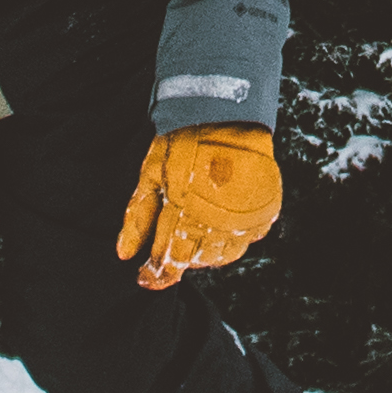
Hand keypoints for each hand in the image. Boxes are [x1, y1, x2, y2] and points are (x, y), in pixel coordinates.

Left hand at [114, 124, 280, 289]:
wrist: (227, 114)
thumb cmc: (183, 142)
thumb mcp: (151, 175)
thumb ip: (138, 217)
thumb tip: (125, 254)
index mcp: (188, 214)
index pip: (171, 261)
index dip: (156, 274)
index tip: (145, 278)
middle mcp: (220, 223)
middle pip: (196, 261)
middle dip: (180, 257)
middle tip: (173, 237)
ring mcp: (246, 218)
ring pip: (223, 256)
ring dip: (206, 251)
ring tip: (196, 228)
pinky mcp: (266, 211)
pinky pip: (248, 240)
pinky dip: (233, 239)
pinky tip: (222, 222)